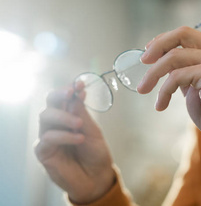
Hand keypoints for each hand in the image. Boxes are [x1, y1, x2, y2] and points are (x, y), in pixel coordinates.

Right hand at [34, 84, 114, 203]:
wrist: (97, 177)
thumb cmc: (95, 153)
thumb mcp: (93, 131)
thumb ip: (82, 114)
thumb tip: (77, 93)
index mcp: (69, 116)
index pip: (63, 97)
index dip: (69, 88)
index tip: (80, 83)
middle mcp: (56, 124)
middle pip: (50, 103)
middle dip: (60, 95)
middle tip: (72, 93)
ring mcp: (49, 137)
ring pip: (45, 116)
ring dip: (63, 117)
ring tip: (79, 125)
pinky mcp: (44, 152)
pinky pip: (46, 138)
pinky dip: (63, 136)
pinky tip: (78, 139)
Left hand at [138, 26, 200, 149]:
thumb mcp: (198, 87)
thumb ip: (186, 73)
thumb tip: (162, 64)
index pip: (188, 34)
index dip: (165, 40)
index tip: (149, 53)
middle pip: (182, 34)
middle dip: (157, 45)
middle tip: (142, 61)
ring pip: (174, 57)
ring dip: (153, 74)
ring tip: (143, 89)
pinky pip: (176, 77)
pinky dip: (164, 91)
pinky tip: (161, 105)